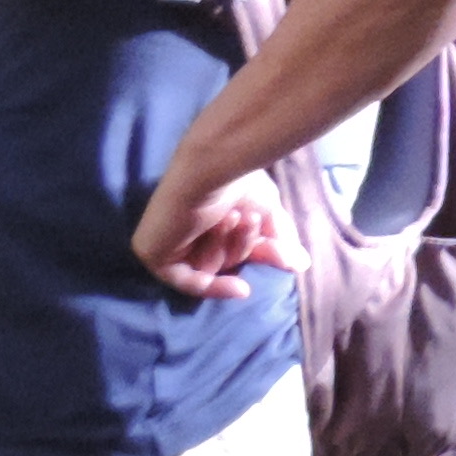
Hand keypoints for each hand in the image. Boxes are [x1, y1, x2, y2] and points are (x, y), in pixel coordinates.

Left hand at [136, 161, 293, 301]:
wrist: (211, 168)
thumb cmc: (238, 182)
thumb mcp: (268, 211)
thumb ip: (280, 240)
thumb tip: (301, 265)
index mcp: (208, 212)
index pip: (234, 243)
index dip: (259, 251)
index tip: (285, 261)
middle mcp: (186, 226)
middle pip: (222, 257)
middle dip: (245, 246)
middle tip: (254, 223)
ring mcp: (167, 241)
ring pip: (208, 266)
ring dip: (230, 249)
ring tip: (234, 218)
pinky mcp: (153, 254)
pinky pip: (186, 282)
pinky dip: (213, 287)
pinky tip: (240, 288)